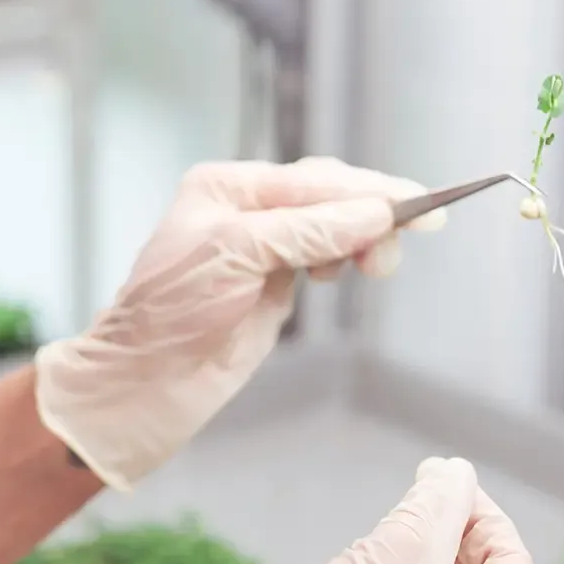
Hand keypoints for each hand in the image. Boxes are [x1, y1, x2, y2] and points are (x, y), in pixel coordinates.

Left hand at [34, 158, 439, 488]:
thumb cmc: (171, 312)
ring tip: (375, 267)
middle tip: (407, 241)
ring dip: (363, 240)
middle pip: (330, 198)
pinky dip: (346, 259)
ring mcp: (263, 249)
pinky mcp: (274, 286)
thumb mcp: (237, 255)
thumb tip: (375, 212)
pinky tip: (347, 272)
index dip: (369, 191)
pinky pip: (325, 258)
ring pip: (333, 228)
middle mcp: (246, 210)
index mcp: (228, 186)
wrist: (145, 383)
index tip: (419, 205)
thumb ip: (307, 230)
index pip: (314, 180)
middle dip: (371, 216)